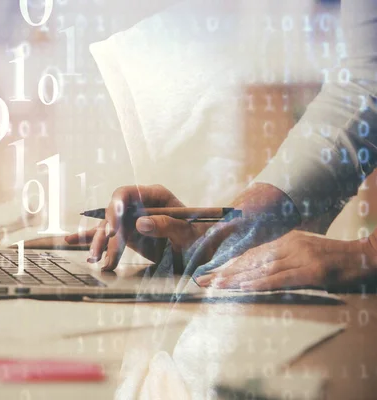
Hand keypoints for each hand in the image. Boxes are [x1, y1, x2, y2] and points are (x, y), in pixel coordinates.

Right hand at [65, 185, 204, 270]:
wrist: (206, 252)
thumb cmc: (202, 238)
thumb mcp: (189, 233)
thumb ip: (167, 225)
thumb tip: (140, 223)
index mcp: (156, 196)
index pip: (126, 194)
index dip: (115, 207)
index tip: (113, 228)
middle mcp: (140, 205)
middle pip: (113, 213)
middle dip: (105, 232)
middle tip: (102, 251)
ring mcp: (132, 220)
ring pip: (108, 229)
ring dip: (99, 244)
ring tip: (95, 259)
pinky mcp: (128, 235)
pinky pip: (106, 237)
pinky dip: (91, 240)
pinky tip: (69, 242)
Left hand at [195, 230, 376, 290]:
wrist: (366, 257)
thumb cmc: (334, 260)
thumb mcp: (305, 252)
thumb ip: (283, 258)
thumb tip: (258, 270)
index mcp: (286, 241)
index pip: (251, 254)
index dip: (229, 264)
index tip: (210, 274)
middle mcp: (290, 246)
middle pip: (251, 261)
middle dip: (225, 272)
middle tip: (202, 281)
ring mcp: (301, 257)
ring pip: (261, 270)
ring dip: (236, 280)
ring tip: (215, 286)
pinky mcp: (312, 272)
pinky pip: (281, 279)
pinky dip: (260, 284)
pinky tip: (244, 289)